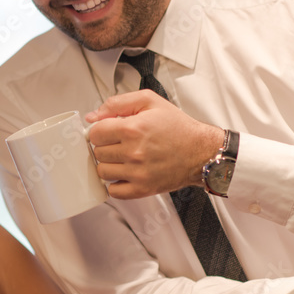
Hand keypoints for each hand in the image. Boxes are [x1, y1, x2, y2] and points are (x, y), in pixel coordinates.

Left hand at [85, 91, 221, 198]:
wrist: (201, 151)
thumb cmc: (177, 127)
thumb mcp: (149, 102)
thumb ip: (117, 104)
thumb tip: (92, 116)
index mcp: (132, 128)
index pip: (95, 133)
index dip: (101, 130)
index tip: (110, 132)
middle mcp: (133, 152)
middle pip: (98, 152)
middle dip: (106, 146)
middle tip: (121, 144)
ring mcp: (137, 173)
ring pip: (102, 172)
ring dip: (110, 165)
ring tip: (124, 158)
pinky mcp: (143, 189)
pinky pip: (114, 192)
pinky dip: (116, 184)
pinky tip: (126, 174)